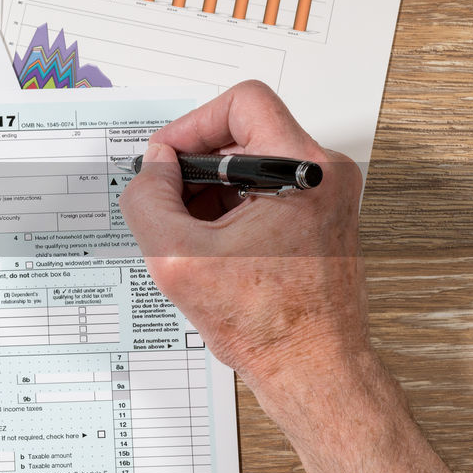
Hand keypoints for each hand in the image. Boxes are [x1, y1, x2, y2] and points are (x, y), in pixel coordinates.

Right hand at [118, 81, 368, 388]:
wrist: (312, 370)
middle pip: (243, 133)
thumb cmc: (269, 326)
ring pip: (250, 164)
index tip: (168, 161)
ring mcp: (324, 198)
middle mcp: (323, 176)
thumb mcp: (177, 258)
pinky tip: (212, 248)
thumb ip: (149, 199)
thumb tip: (153, 167)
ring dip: (209, 193)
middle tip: (170, 204)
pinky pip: (263, 191)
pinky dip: (229, 210)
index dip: (192, 125)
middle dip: (195, 168)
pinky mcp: (318, 219)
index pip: (243, 102)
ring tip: (192, 236)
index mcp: (303, 172)